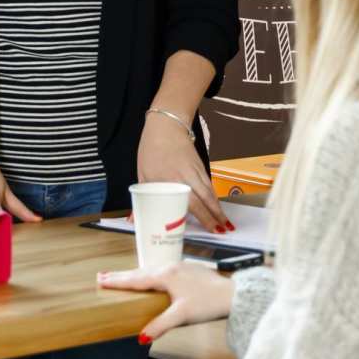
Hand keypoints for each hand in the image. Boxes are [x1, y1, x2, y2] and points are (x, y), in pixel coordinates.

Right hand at [98, 262, 233, 340]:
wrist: (233, 294)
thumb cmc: (209, 303)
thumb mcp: (182, 316)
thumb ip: (160, 325)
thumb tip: (141, 337)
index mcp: (165, 276)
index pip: (135, 280)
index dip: (117, 281)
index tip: (101, 280)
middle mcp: (170, 268)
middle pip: (140, 272)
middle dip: (121, 275)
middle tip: (103, 275)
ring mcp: (179, 267)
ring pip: (151, 270)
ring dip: (135, 274)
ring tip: (123, 277)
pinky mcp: (188, 271)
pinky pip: (161, 271)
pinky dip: (149, 274)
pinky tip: (151, 278)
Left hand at [137, 112, 225, 230]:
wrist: (167, 126)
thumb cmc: (151, 150)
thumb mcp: (142, 173)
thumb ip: (142, 197)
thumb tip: (132, 220)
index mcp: (165, 180)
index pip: (185, 202)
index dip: (197, 217)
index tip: (202, 229)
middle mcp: (182, 177)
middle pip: (202, 200)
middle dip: (213, 217)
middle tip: (221, 232)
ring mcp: (193, 171)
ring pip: (209, 193)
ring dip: (218, 209)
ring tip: (226, 224)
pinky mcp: (200, 166)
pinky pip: (209, 185)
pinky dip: (215, 197)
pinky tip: (219, 208)